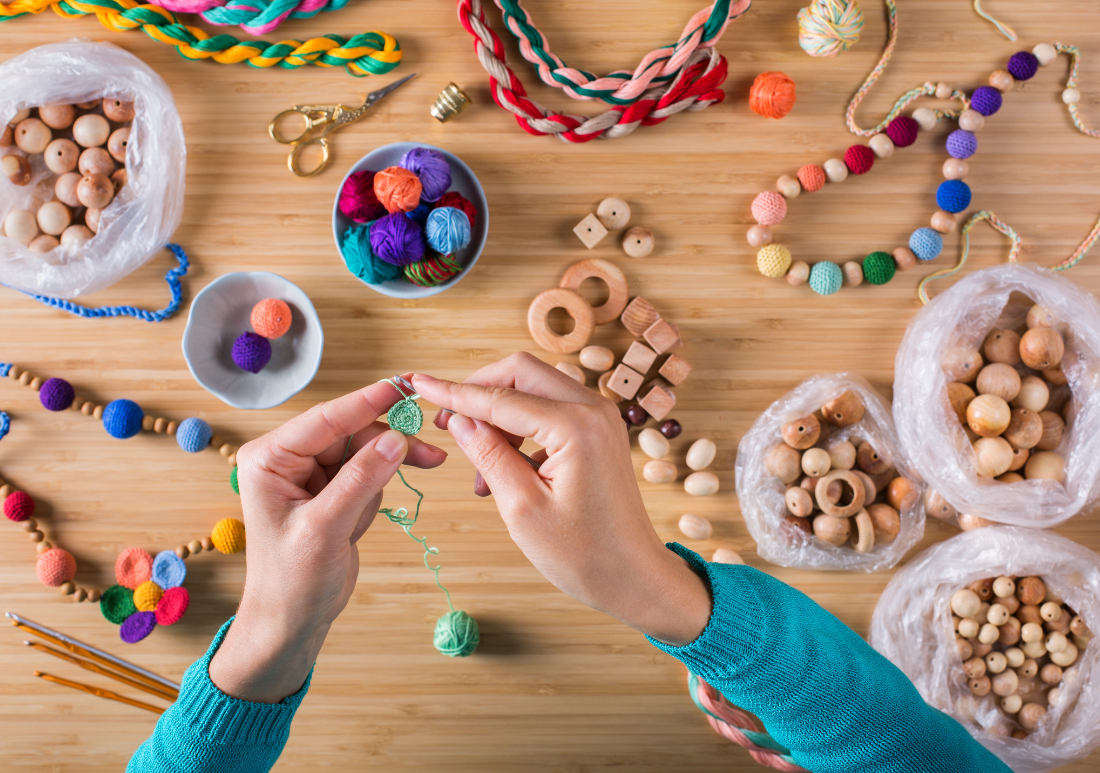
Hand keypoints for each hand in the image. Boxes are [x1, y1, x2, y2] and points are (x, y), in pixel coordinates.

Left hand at [208, 379, 446, 702]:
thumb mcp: (325, 528)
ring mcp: (311, 475)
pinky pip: (368, 475)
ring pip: (365, 452)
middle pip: (351, 432)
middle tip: (430, 455)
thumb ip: (360, 480)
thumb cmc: (292, 581)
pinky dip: (375, 495)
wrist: (292, 622)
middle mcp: (289, 460)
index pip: (325, 419)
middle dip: (386, 447)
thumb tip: (395, 439)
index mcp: (270, 459)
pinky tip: (357, 526)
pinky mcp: (332, 492)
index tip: (401, 387)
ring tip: (362, 521)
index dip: (366, 402)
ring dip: (380, 479)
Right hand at [411, 354, 710, 645]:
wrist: (636, 576)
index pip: (500, 397)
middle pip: (521, 373)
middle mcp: (593, 409)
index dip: (454, 392)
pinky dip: (522, 427)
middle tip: (448, 423)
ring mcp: (600, 417)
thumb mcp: (522, 508)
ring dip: (500, 414)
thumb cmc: (585, 554)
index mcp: (574, 426)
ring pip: (535, 388)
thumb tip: (460, 420)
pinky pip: (551, 409)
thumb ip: (489, 455)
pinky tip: (504, 468)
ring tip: (479, 467)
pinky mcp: (599, 431)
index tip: (419, 383)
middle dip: (479, 391)